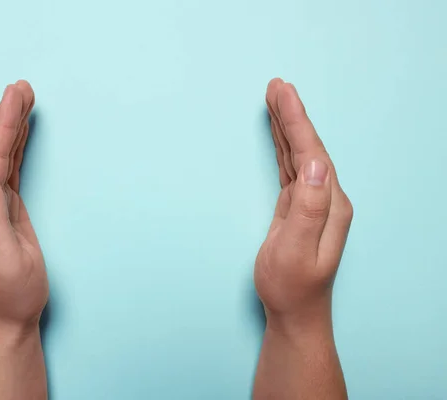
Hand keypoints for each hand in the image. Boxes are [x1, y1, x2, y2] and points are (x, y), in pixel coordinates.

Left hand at [0, 81, 48, 332]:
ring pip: (1, 157)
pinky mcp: (4, 210)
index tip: (16, 96)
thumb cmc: (11, 292)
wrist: (9, 316)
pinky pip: (9, 170)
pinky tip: (21, 134)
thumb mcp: (4, 259)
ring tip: (23, 99)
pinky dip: (16, 148)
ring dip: (12, 128)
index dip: (4, 126)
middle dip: (7, 118)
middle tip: (22, 87)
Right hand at [255, 79, 352, 328]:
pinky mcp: (297, 207)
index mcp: (328, 204)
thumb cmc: (292, 287)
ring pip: (299, 154)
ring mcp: (312, 202)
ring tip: (275, 99)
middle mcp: (325, 199)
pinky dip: (282, 147)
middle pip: (308, 147)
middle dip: (291, 115)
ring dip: (286, 126)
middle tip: (276, 86)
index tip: (281, 93)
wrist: (295, 312)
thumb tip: (314, 164)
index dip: (296, 121)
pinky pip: (290, 168)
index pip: (313, 153)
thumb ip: (307, 207)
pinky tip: (277, 135)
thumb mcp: (296, 250)